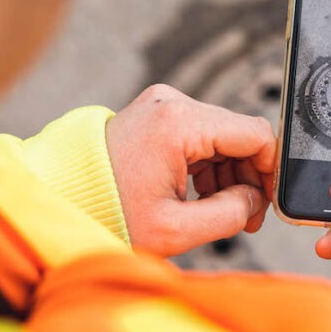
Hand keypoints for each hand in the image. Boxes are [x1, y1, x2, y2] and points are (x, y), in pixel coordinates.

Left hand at [106, 84, 275, 256]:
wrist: (60, 201)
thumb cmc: (107, 214)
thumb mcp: (176, 229)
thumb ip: (231, 214)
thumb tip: (256, 200)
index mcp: (179, 123)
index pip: (256, 134)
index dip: (270, 171)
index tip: (266, 203)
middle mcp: (172, 102)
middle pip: (239, 133)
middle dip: (248, 175)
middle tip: (245, 216)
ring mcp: (162, 104)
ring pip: (222, 134)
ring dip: (229, 172)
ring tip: (220, 210)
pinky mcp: (156, 112)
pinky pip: (200, 134)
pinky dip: (208, 163)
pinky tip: (201, 194)